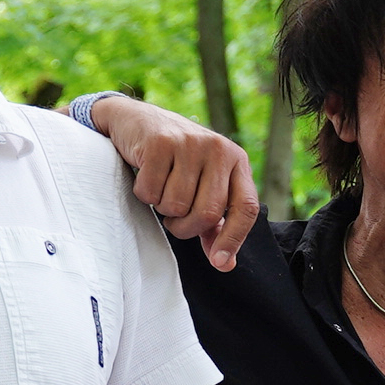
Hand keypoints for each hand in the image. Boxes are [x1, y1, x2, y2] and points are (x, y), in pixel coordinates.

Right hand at [90, 96, 258, 270]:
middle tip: (174, 219)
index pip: (247, 207)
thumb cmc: (176, 162)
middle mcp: (219, 149)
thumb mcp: (202, 186)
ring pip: (176, 206)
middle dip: (185, 228)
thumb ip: (215, 224)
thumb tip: (225, 263)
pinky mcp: (160, 143)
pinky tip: (147, 175)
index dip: (234, 239)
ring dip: (162, 209)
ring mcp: (189, 143)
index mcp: (237, 161)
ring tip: (161, 189)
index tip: (219, 262)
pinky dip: (144, 194)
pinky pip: (150, 192)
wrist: (138, 121)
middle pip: (207, 213)